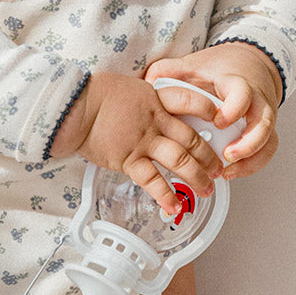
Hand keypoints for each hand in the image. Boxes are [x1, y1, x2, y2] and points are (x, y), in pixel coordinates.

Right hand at [49, 70, 221, 216]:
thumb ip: (146, 101)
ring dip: (196, 178)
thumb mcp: (129, 88)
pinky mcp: (128, 159)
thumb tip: (153, 108)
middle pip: (192, 138)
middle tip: (218, 169)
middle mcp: (156, 121)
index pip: (191, 101)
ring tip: (206, 190)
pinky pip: (152, 180)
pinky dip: (165, 195)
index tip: (221, 120)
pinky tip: (174, 206)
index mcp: (157, 99)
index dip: (209, 110)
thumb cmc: (95, 94)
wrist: (74, 107)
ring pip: (180, 161)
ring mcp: (143, 141)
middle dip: (209, 157)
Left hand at [144, 42, 281, 180]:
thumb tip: (148, 80)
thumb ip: (171, 70)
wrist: (247, 65)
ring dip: (251, 160)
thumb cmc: (219, 69)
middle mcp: (256, 101)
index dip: (234, 109)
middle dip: (248, 142)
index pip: (243, 93)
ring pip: (269, 140)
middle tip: (227, 155)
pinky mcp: (264, 131)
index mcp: (237, 84)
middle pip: (264, 122)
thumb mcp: (194, 65)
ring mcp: (262, 118)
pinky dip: (251, 165)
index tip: (218, 121)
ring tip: (227, 172)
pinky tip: (231, 173)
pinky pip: (266, 151)